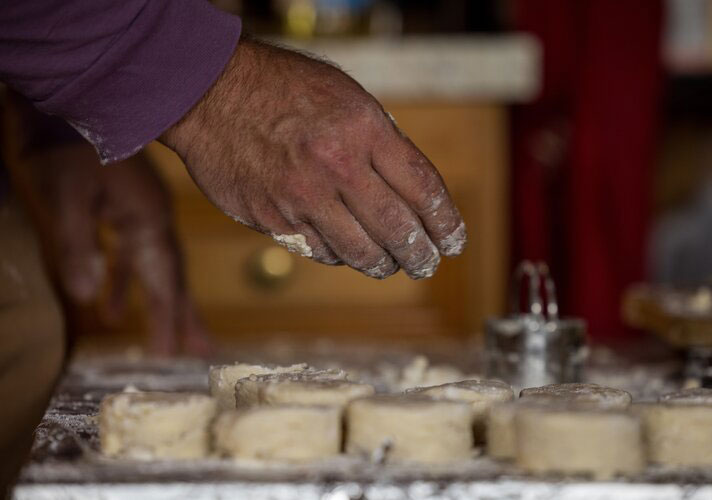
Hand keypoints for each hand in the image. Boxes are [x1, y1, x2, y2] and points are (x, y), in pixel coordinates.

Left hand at [21, 145, 210, 355]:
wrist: (72, 102)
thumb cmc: (66, 147)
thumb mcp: (67, 196)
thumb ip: (78, 245)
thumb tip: (83, 297)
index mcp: (150, 220)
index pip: (166, 280)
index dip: (171, 319)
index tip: (175, 356)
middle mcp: (154, 222)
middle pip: (174, 279)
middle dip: (184, 317)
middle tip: (202, 354)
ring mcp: (142, 216)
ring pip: (157, 271)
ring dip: (161, 305)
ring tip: (169, 340)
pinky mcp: (124, 212)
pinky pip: (133, 259)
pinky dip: (128, 285)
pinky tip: (114, 307)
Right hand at [161, 39, 466, 278]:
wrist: (210, 93)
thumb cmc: (283, 89)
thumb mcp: (345, 97)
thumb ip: (380, 140)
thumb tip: (410, 187)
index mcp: (363, 130)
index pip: (423, 188)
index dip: (446, 221)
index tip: (453, 240)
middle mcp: (336, 167)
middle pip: (398, 230)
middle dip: (421, 255)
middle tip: (428, 263)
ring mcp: (302, 197)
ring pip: (360, 251)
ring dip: (384, 264)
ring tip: (392, 265)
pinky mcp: (273, 219)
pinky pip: (320, 252)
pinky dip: (341, 256)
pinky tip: (348, 251)